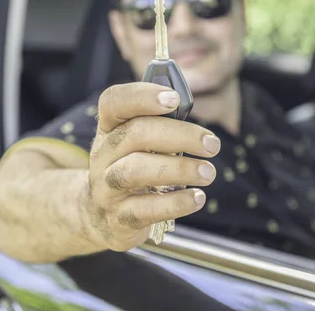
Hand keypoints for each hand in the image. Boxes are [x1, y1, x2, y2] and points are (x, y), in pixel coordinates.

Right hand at [85, 82, 220, 251]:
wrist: (102, 219)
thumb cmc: (131, 171)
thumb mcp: (137, 148)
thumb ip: (161, 131)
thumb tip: (198, 129)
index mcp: (109, 129)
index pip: (114, 102)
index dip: (142, 96)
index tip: (174, 99)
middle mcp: (103, 155)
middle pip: (135, 133)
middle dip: (180, 135)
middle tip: (212, 144)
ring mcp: (106, 188)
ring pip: (136, 170)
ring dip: (179, 168)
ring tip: (208, 172)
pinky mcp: (118, 218)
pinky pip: (146, 209)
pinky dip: (175, 203)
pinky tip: (197, 198)